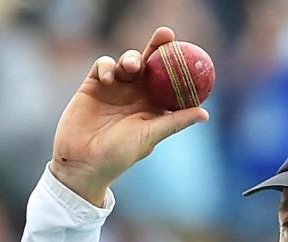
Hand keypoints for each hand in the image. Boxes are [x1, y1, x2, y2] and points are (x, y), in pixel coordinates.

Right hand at [49, 26, 208, 206]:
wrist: (82, 162)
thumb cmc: (119, 155)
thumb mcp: (150, 136)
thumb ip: (174, 122)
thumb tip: (205, 114)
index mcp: (153, 106)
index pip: (169, 80)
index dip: (179, 65)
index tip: (189, 52)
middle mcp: (136, 94)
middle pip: (150, 64)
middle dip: (158, 46)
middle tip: (167, 34)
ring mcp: (115, 88)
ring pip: (128, 61)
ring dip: (132, 58)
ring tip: (133, 67)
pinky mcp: (94, 85)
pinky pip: (104, 65)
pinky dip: (108, 66)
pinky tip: (109, 79)